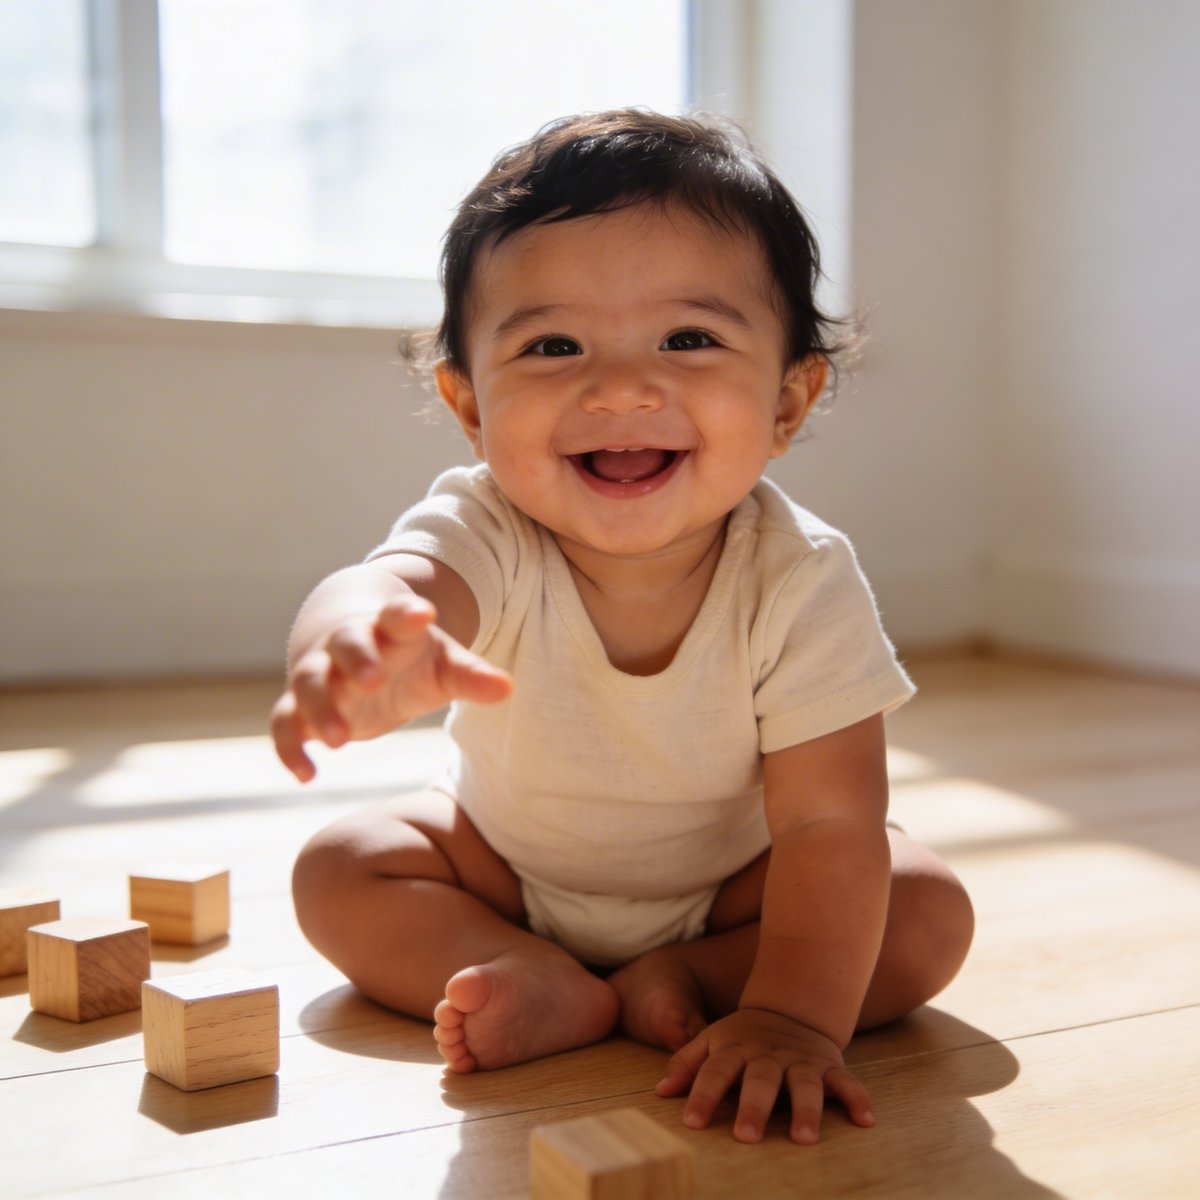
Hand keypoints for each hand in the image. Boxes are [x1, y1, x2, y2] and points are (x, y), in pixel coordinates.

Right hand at [270, 592, 511, 781]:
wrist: (349, 644)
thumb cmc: (406, 655)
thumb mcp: (443, 663)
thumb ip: (471, 676)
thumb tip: (508, 688)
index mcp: (389, 628)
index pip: (396, 614)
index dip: (406, 613)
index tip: (422, 613)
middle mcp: (347, 644)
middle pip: (345, 644)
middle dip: (357, 660)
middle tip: (371, 680)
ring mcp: (320, 672)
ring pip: (308, 683)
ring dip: (320, 708)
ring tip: (339, 740)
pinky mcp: (299, 705)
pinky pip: (285, 723)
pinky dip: (291, 748)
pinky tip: (307, 776)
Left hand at [654, 1007, 873, 1144]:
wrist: (790, 1007)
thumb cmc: (743, 1036)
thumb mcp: (712, 1040)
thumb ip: (686, 1063)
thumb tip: (659, 1091)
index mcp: (736, 1048)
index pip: (715, 1071)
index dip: (703, 1094)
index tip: (691, 1121)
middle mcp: (769, 1055)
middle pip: (760, 1080)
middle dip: (753, 1107)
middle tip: (746, 1137)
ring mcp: (801, 1060)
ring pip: (804, 1084)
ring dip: (806, 1110)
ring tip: (804, 1138)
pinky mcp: (829, 1065)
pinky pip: (846, 1082)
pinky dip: (857, 1098)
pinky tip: (866, 1120)